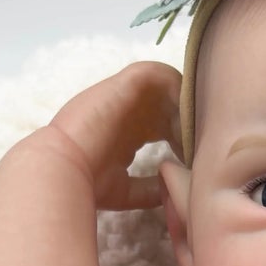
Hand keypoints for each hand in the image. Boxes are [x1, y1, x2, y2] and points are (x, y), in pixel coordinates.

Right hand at [44, 61, 183, 212]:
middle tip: (203, 146)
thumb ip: (149, 188)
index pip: (165, 126)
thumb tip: (170, 191)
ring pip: (171, 87)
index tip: (195, 162)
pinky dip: (179, 91)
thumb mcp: (125, 189)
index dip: (184, 140)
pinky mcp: (126, 82)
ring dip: (187, 106)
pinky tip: (186, 118)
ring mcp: (127, 94)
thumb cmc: (87, 182)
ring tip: (196, 133)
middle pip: (172, 105)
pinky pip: (162, 74)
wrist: (62, 168)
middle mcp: (128, 109)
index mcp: (127, 131)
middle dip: (191, 123)